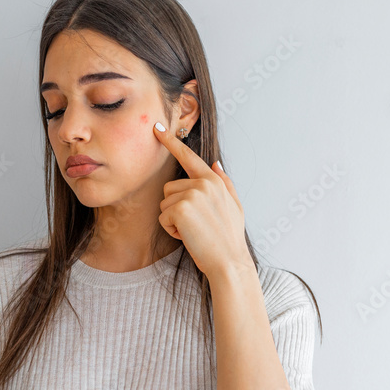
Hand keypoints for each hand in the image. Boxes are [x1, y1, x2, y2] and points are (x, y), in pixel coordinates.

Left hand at [154, 122, 250, 277]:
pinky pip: (163, 216)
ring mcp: (192, 194)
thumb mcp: (234, 206)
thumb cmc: (229, 238)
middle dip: (176, 207)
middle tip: (196, 224)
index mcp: (214, 180)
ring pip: (165, 203)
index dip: (171, 142)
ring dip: (173, 220)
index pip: (188, 156)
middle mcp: (203, 183)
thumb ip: (224, 182)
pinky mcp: (181, 208)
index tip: (156, 128)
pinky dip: (171, 229)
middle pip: (169, 188)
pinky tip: (188, 236)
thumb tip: (215, 163)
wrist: (229, 262)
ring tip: (193, 231)